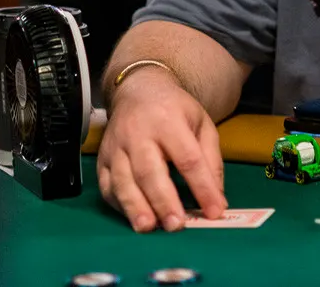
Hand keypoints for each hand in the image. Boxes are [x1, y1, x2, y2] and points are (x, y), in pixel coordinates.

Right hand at [97, 68, 226, 232]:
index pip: (188, 158)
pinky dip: (120, 205)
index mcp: (169, 120)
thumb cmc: (174, 110)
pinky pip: (106, 186)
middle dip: (163, 200)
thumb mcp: (201, 124)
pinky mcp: (102, 159)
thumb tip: (217, 199)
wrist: (138, 90)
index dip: (202, 186)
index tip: (214, 210)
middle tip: (176, 225)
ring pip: (123, 181)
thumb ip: (211, 160)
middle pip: (150, 171)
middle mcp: (138, 133)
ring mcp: (116, 146)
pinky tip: (134, 218)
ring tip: (149, 228)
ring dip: (136, 207)